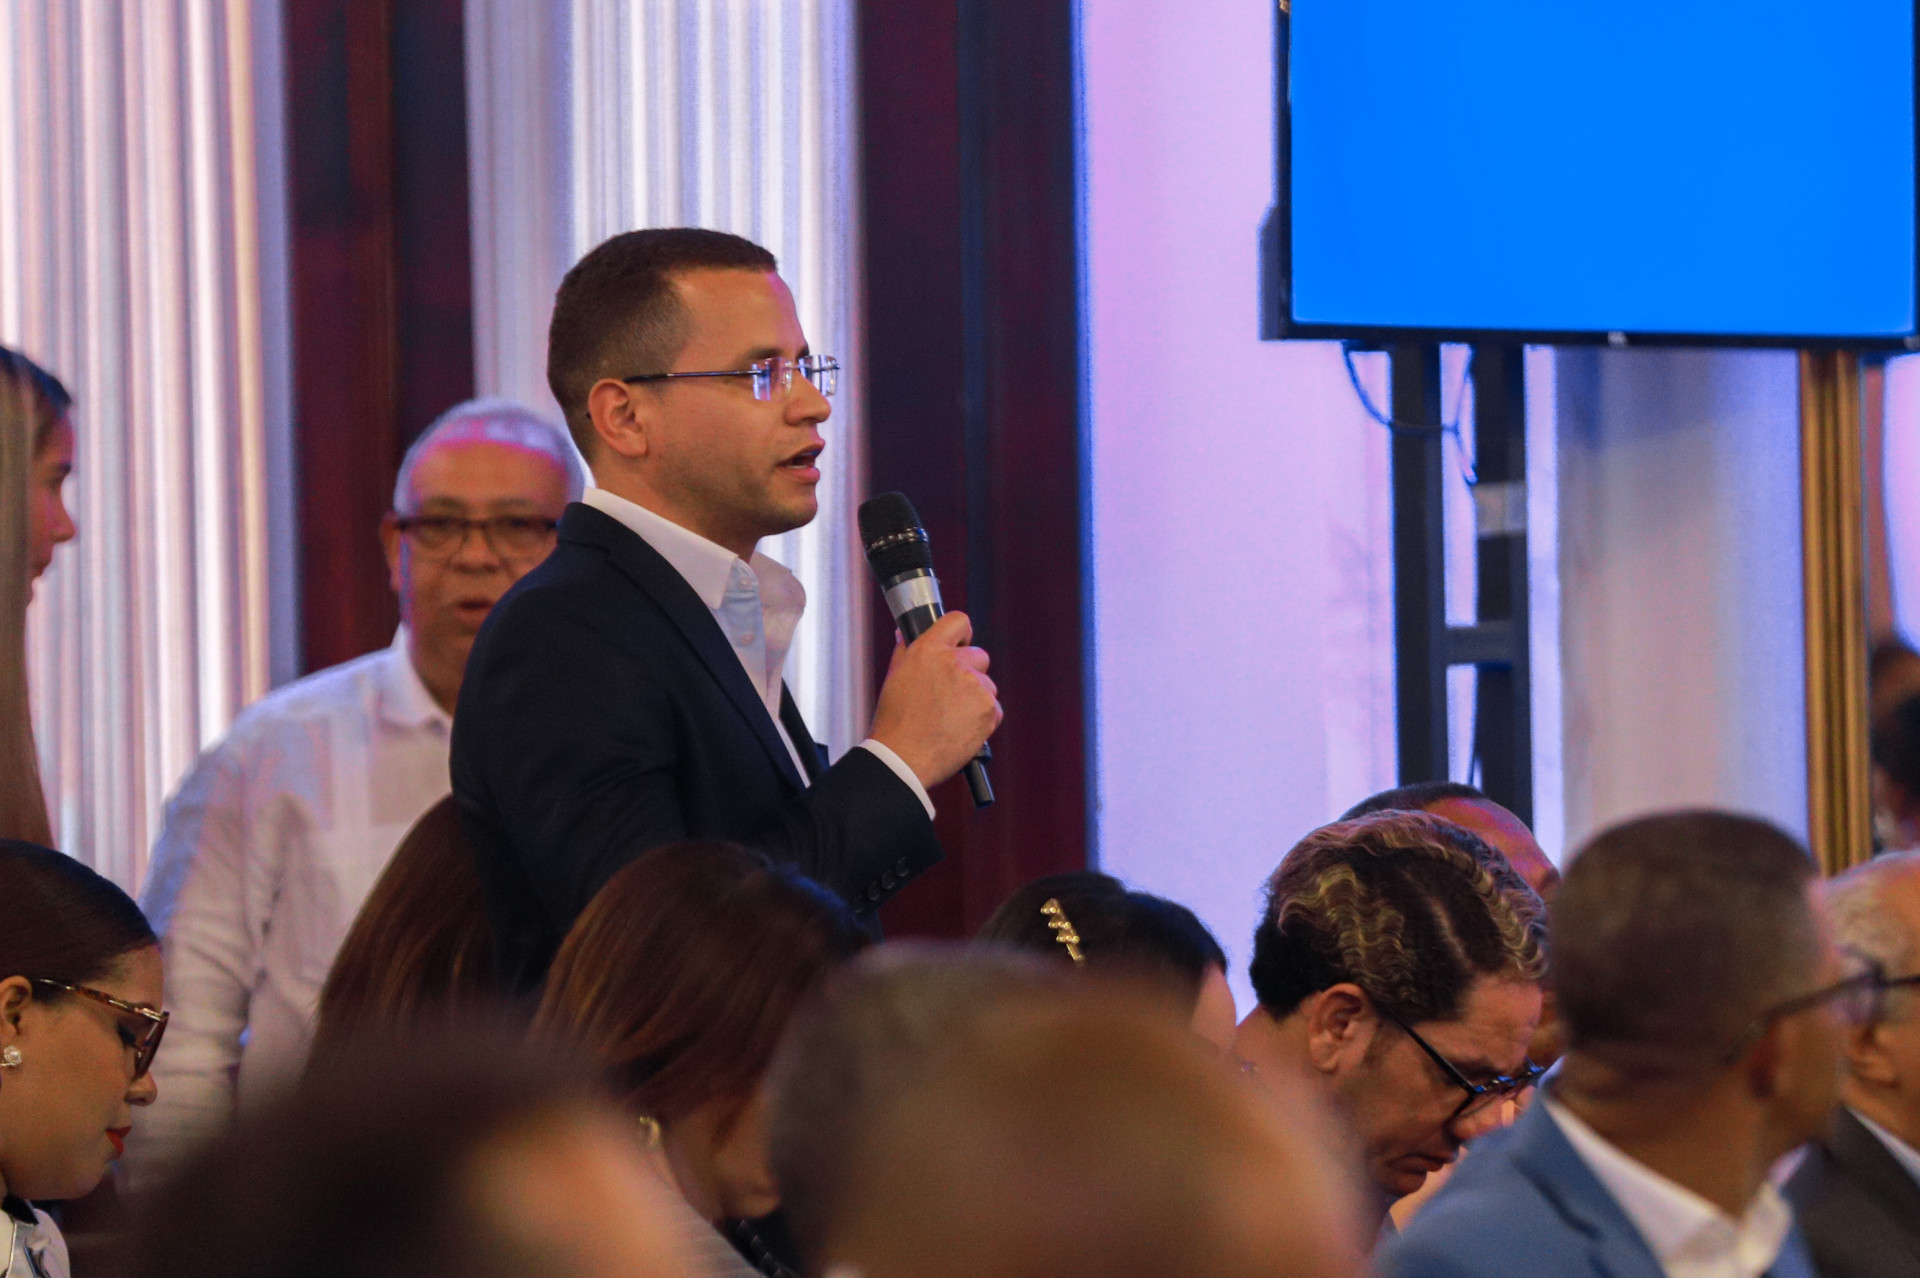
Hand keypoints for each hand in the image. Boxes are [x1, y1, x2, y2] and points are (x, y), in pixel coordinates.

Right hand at [868, 611, 1001, 789]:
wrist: (904, 758)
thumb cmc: (895, 721)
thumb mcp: (895, 676)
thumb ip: (905, 650)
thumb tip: (906, 633)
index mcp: (929, 650)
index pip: (959, 621)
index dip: (962, 634)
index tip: (960, 645)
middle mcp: (955, 663)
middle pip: (979, 655)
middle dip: (969, 672)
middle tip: (949, 694)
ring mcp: (976, 687)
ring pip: (986, 685)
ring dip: (975, 697)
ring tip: (950, 717)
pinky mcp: (990, 710)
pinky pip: (993, 708)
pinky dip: (982, 718)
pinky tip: (960, 728)